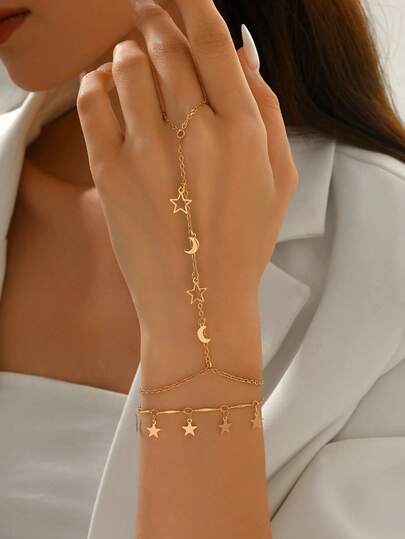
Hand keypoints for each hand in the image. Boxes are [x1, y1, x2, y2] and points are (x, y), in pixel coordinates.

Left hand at [76, 0, 297, 330]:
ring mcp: (149, 151)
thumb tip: (243, 52)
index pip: (212, 41)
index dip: (193, 4)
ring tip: (129, 52)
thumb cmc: (242, 242)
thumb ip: (266, 108)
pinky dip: (96, 81)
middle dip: (155, 20)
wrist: (198, 299)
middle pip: (167, 48)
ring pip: (128, 66)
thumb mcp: (279, 177)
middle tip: (147, 10)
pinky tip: (104, 81)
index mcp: (243, 129)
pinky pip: (93, 102)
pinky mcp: (111, 173)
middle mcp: (196, 131)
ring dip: (127, 49)